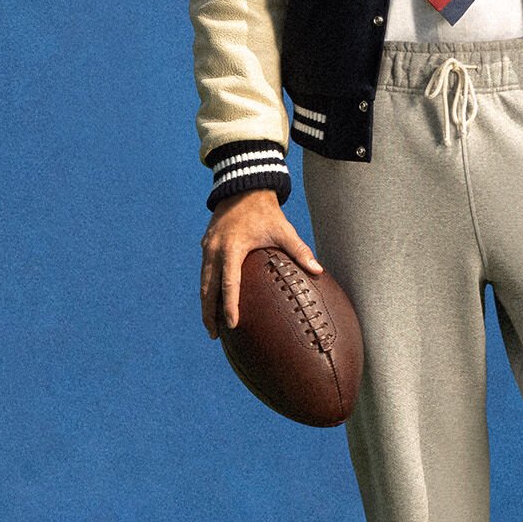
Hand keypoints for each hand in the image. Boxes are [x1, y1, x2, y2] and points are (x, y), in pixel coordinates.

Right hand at [200, 191, 323, 339]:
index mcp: (232, 248)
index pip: (230, 283)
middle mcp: (215, 249)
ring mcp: (207, 247)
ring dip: (205, 303)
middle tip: (214, 334)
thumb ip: (300, 250)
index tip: (232, 324)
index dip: (230, 306)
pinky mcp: (206, 245)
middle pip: (208, 288)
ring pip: (203, 281)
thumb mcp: (283, 230)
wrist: (244, 187)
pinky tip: (211, 302)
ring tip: (211, 325)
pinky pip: (204, 272)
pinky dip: (206, 289)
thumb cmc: (266, 211)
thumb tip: (319, 270)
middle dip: (209, 313)